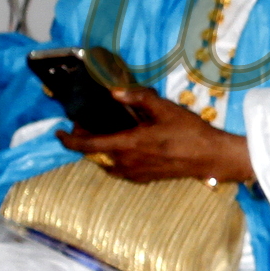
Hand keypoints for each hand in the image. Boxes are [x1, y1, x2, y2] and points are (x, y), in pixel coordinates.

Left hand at [56, 88, 251, 185]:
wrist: (211, 157)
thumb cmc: (189, 132)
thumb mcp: (166, 109)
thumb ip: (139, 98)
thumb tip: (114, 91)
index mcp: (126, 145)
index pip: (85, 145)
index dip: (68, 139)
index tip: (58, 132)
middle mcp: (124, 163)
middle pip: (93, 153)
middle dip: (86, 139)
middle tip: (90, 123)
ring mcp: (133, 173)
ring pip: (105, 162)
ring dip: (100, 149)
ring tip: (107, 134)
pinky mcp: (143, 179)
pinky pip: (118, 169)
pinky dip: (114, 157)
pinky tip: (127, 147)